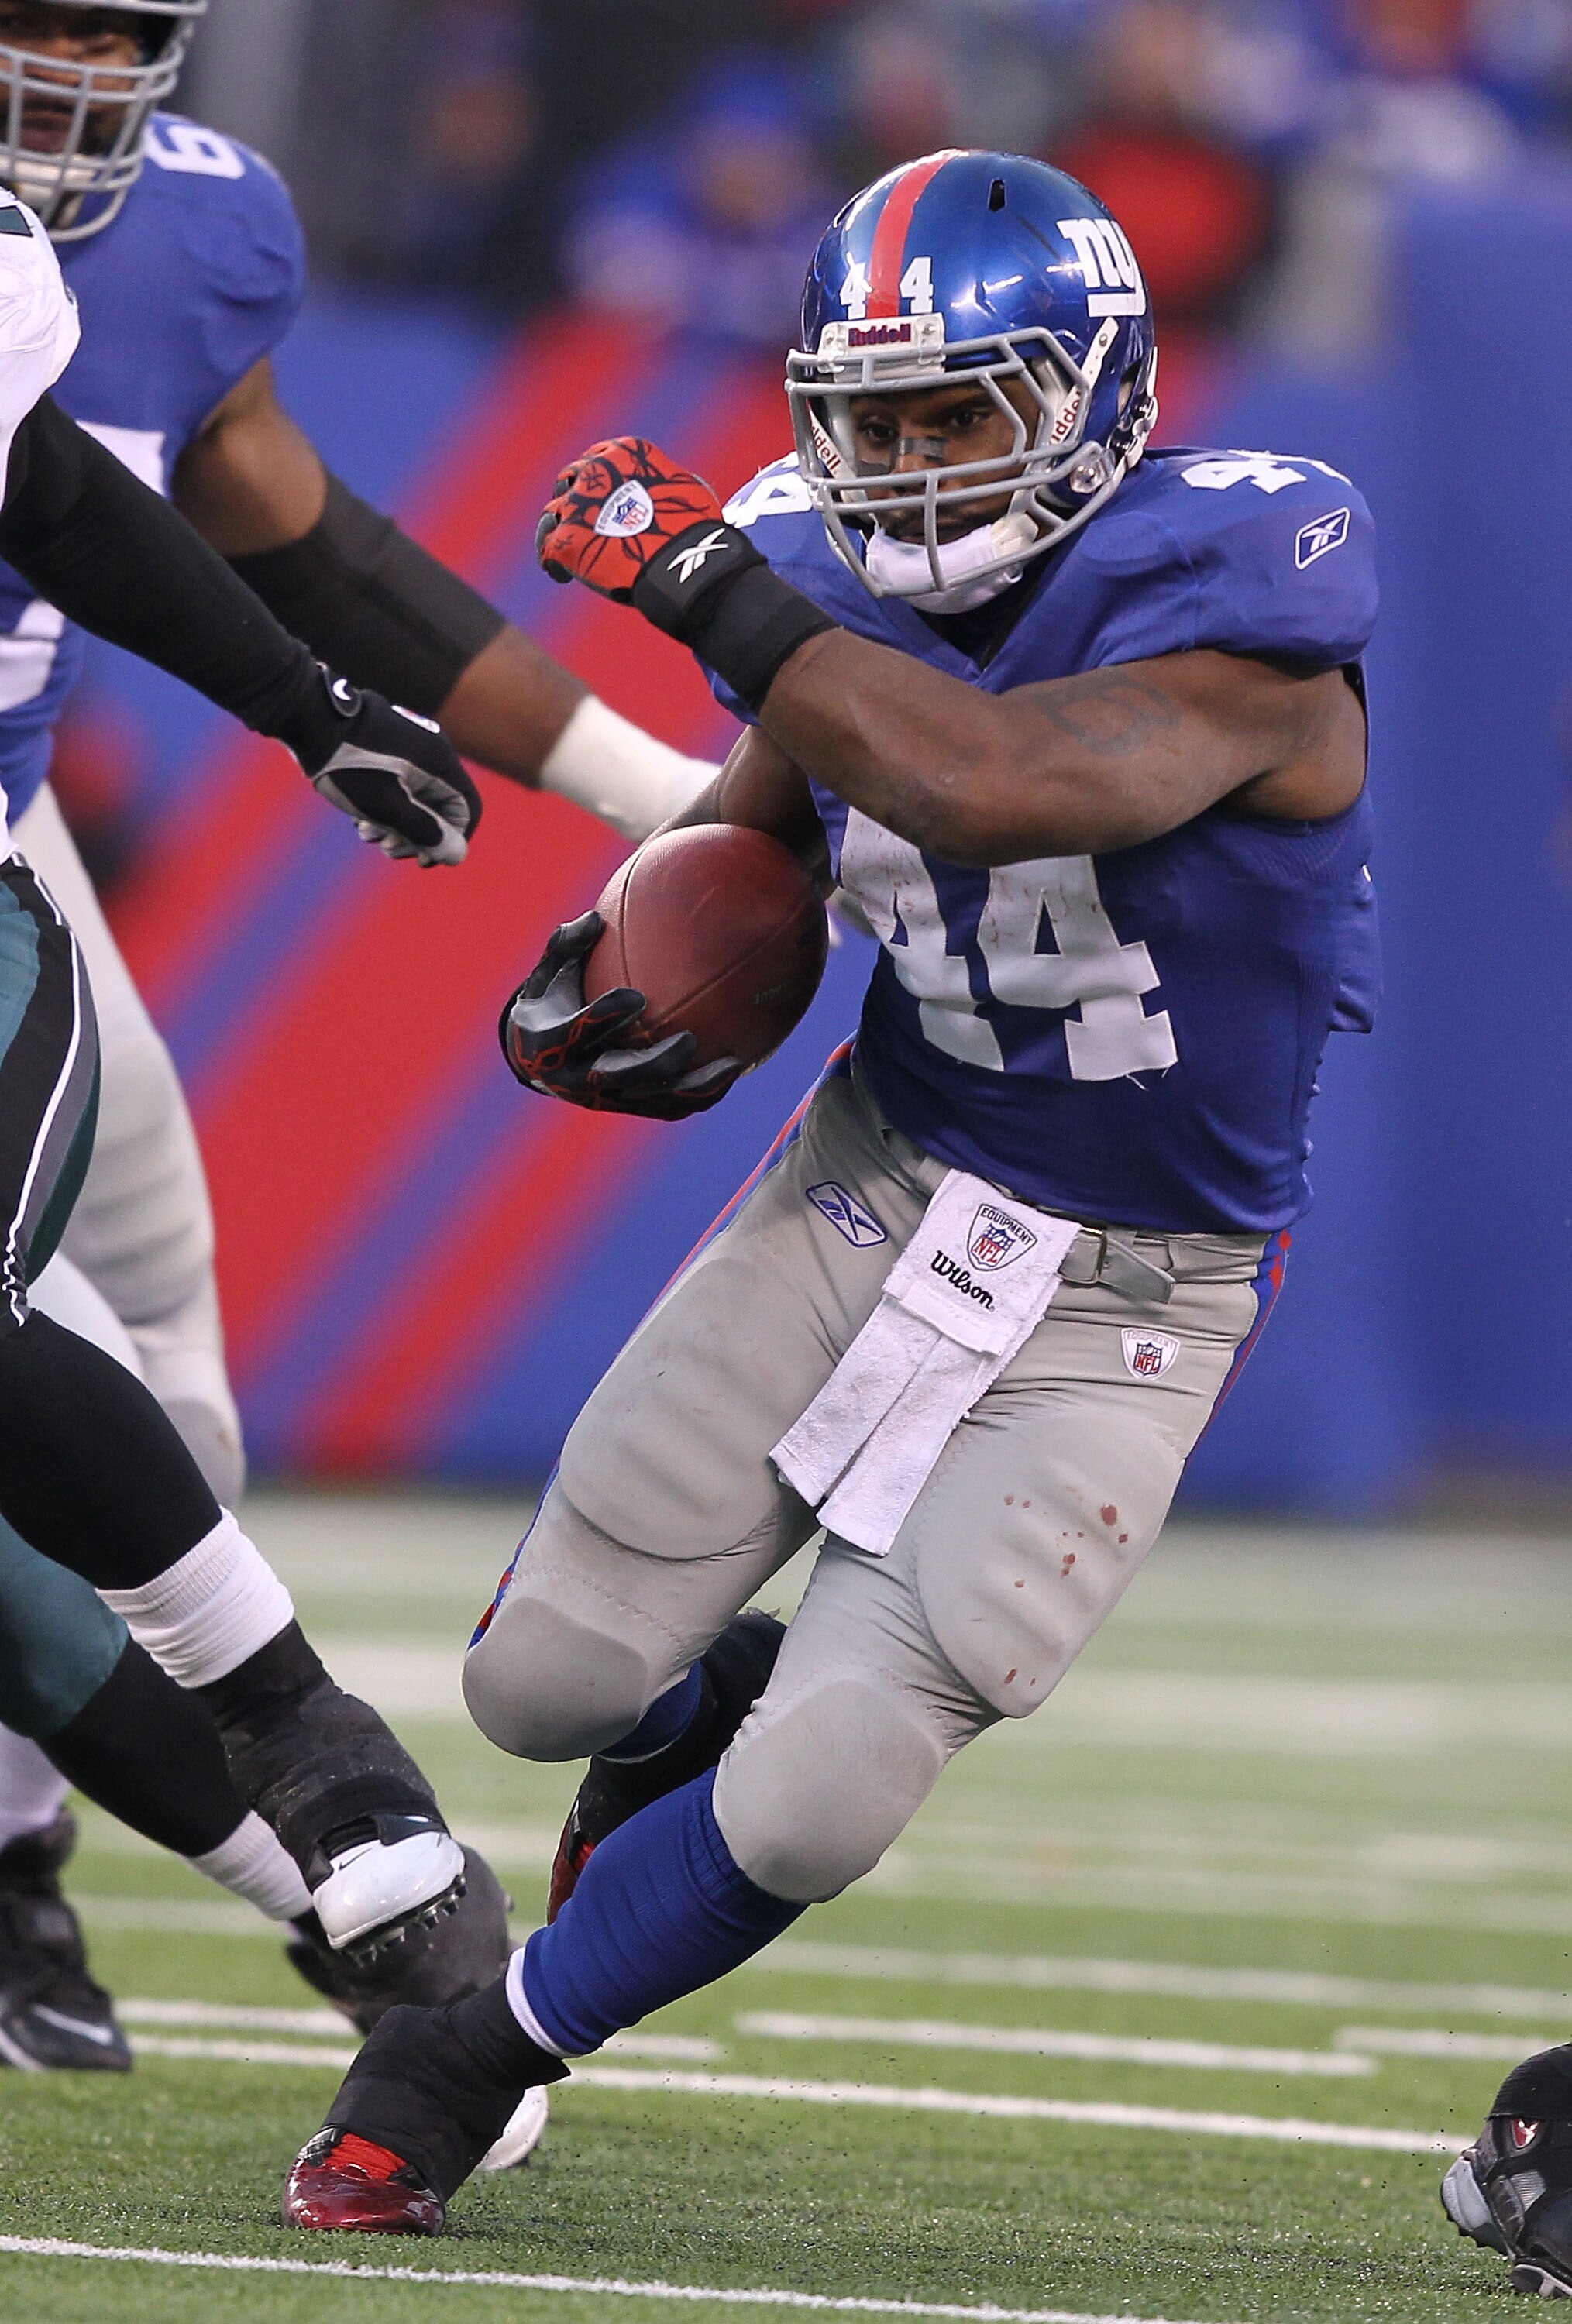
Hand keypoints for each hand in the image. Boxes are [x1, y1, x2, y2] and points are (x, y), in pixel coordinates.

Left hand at [286, 669, 481, 866]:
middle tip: (389, 850)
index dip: (453, 840)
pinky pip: (398, 782)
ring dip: (397, 823)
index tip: (425, 860)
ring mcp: (408, 743)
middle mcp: (430, 748)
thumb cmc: (347, 764)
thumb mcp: (386, 806)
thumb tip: (458, 855)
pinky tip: (358, 815)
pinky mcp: (386, 742)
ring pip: (416, 796)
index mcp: (439, 761)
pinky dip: (385, 805)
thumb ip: (426, 832)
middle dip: (417, 835)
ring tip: (366, 834)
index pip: (466, 809)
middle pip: (440, 805)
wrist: (307, 713)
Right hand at [499, 912, 740, 1118]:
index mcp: (549, 1044)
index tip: (636, 997)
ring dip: (692, 1086)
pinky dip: (701, 1094)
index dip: (605, 1017)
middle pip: (619, 1078)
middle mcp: (576, 1080)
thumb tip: (594, 918)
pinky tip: (733, 1069)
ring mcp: (606, 1099)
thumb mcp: (549, 971)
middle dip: (654, 1064)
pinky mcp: (630, 1106)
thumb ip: (566, 945)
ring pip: (653, 1100)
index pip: (576, 1034)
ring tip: (731, 1064)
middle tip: (689, 1040)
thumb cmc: (551, 999)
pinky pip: (670, 1107)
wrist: (542, 1055)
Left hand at [535, 438, 724, 602]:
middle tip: (581, 522)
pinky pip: (546, 547)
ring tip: (569, 550)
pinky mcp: (566, 540)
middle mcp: (595, 471)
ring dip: (560, 528)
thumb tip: (662, 490)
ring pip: (553, 513)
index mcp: (623, 452)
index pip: (596, 459)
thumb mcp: (687, 487)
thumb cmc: (696, 531)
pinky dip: (552, 561)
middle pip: (570, 480)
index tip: (598, 497)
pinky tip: (562, 574)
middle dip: (574, 499)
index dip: (595, 479)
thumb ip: (662, 482)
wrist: (684, 564)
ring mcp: (577, 505)